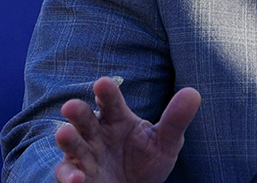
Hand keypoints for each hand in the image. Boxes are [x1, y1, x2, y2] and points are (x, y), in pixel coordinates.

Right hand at [54, 77, 201, 182]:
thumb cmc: (148, 160)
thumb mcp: (166, 142)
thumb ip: (175, 120)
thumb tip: (193, 93)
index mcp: (117, 118)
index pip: (110, 101)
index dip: (106, 92)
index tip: (103, 83)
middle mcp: (96, 134)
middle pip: (84, 119)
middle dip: (77, 112)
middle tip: (71, 105)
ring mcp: (86, 156)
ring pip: (72, 144)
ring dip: (66, 139)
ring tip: (63, 133)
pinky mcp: (79, 177)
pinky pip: (69, 174)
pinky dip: (70, 177)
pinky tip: (78, 179)